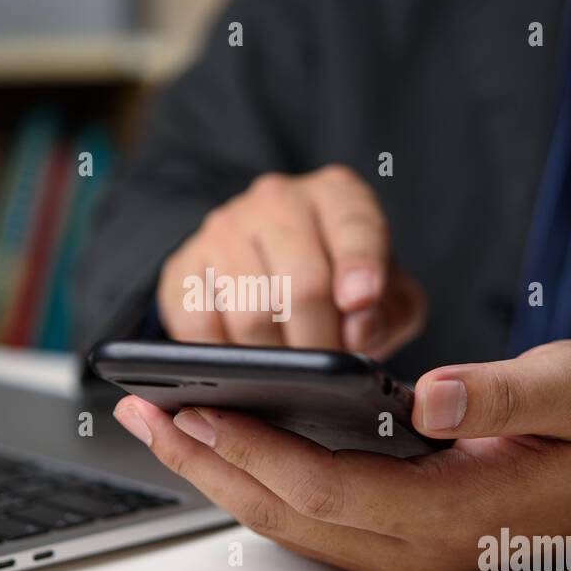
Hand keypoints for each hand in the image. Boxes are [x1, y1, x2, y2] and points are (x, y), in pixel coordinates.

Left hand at [112, 340, 570, 570]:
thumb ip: (507, 392)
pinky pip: (310, 516)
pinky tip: (227, 441)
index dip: (254, 448)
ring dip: (220, 472)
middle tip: (141, 408)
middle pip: (285, 513)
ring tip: (163, 420)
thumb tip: (431, 395)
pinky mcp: (400, 536)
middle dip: (206, 462)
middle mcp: (417, 547)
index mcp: (453, 512)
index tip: (195, 405)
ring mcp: (405, 551)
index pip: (326, 488)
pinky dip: (258, 478)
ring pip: (288, 521)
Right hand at [157, 164, 426, 358]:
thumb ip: (388, 312)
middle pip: (302, 282)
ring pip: (251, 312)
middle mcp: (279, 200)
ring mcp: (225, 230)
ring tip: (292, 373)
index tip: (360, 302)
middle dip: (321, 342)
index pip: (354, 227)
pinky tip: (247, 364)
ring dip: (276, 358)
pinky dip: (227, 358)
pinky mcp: (182, 268)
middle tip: (326, 374)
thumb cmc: (341, 287)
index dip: (360, 268)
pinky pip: (200, 325)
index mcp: (338, 196)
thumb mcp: (387, 298)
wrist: (273, 274)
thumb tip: (358, 331)